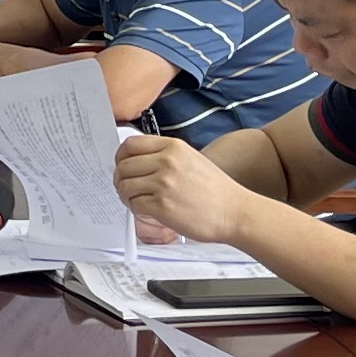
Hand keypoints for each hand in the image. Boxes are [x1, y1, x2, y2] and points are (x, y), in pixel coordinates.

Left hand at [111, 131, 254, 245]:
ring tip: (137, 201)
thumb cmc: (216, 190)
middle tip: (127, 188)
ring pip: (125, 185)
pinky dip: (135, 209)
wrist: (234, 212)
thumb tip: (137, 162)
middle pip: (124, 166)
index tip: (122, 166)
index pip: (130, 144)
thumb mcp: (191, 159)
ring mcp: (163, 183)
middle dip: (121, 179)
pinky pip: (134, 204)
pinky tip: (146, 211)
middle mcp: (166, 161)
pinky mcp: (162, 206)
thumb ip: (165, 156)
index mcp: (173, 147)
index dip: (121, 157)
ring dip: (126, 195)